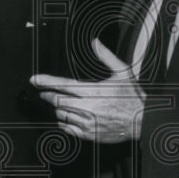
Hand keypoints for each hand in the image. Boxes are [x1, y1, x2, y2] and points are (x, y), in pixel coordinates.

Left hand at [30, 38, 145, 143]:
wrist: (143, 122)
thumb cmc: (133, 97)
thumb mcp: (123, 72)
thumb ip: (106, 56)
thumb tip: (95, 42)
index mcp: (93, 91)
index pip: (63, 85)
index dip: (46, 82)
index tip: (35, 80)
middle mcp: (88, 107)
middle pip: (58, 101)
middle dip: (48, 95)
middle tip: (44, 92)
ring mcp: (87, 122)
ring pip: (61, 115)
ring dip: (58, 109)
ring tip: (60, 104)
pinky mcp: (89, 134)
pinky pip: (68, 129)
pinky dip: (64, 123)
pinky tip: (67, 118)